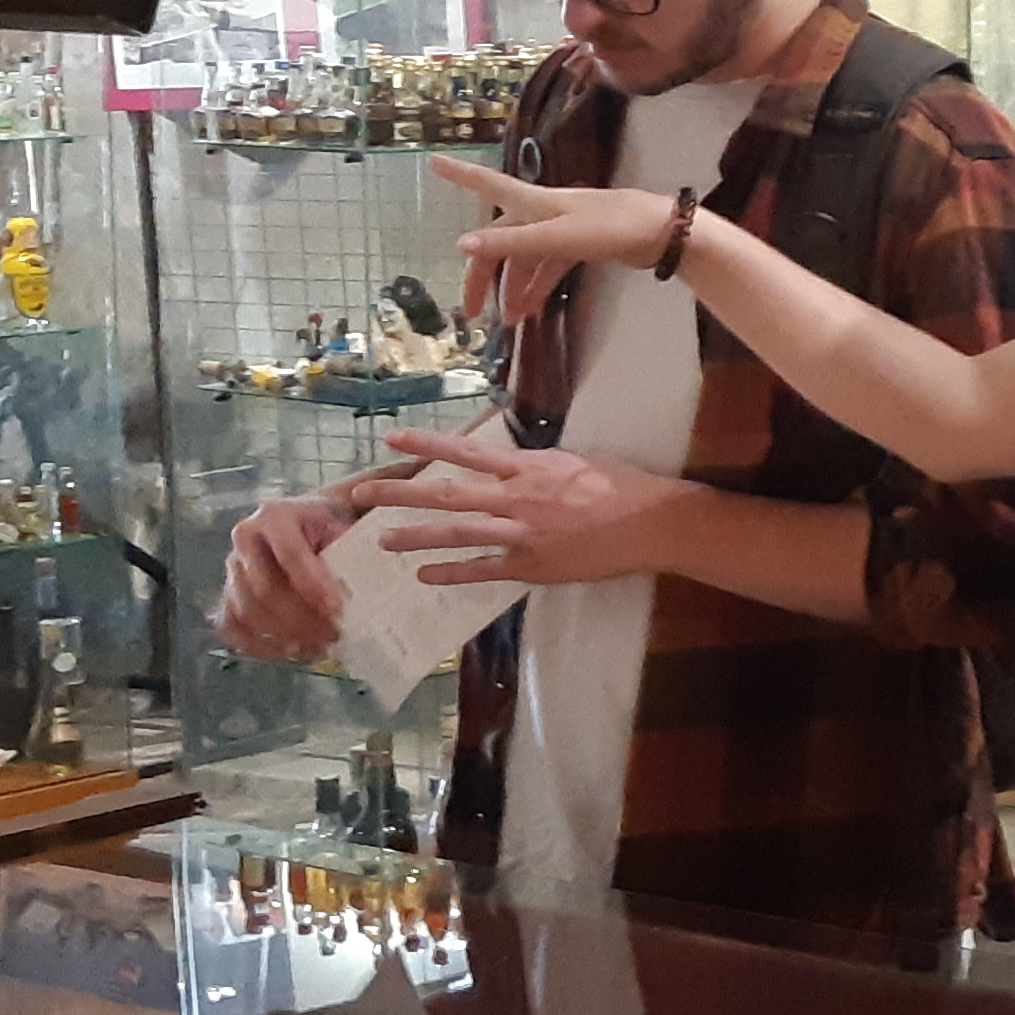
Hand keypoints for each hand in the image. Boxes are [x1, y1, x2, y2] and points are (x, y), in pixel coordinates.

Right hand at [214, 492, 354, 657]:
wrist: (306, 522)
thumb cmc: (329, 524)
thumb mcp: (343, 523)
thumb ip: (350, 547)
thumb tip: (367, 580)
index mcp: (274, 515)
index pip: (291, 555)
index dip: (314, 586)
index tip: (338, 609)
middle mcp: (245, 539)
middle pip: (265, 590)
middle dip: (301, 619)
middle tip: (335, 634)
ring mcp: (231, 569)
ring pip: (247, 612)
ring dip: (285, 635)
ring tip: (320, 644)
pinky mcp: (227, 595)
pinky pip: (231, 628)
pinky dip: (261, 646)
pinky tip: (293, 651)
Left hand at [346, 427, 689, 587]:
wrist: (652, 522)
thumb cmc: (621, 486)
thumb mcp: (574, 462)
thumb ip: (535, 466)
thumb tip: (509, 463)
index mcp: (527, 466)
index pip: (465, 451)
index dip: (426, 444)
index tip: (392, 438)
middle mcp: (517, 497)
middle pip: (446, 492)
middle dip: (400, 493)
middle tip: (362, 494)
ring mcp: (522, 533)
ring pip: (456, 533)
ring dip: (415, 537)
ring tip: (381, 540)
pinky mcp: (532, 565)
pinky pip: (484, 570)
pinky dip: (452, 572)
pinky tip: (425, 576)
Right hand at [430, 158, 678, 330]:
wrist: (663, 234)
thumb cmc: (612, 227)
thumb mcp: (558, 237)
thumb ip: (513, 243)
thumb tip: (462, 246)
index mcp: (535, 203)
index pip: (489, 185)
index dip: (460, 175)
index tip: (432, 162)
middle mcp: (544, 212)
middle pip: (501, 241)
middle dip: (483, 274)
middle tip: (468, 310)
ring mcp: (563, 230)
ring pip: (526, 259)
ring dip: (513, 288)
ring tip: (508, 321)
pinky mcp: (582, 245)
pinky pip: (549, 268)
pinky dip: (538, 287)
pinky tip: (531, 310)